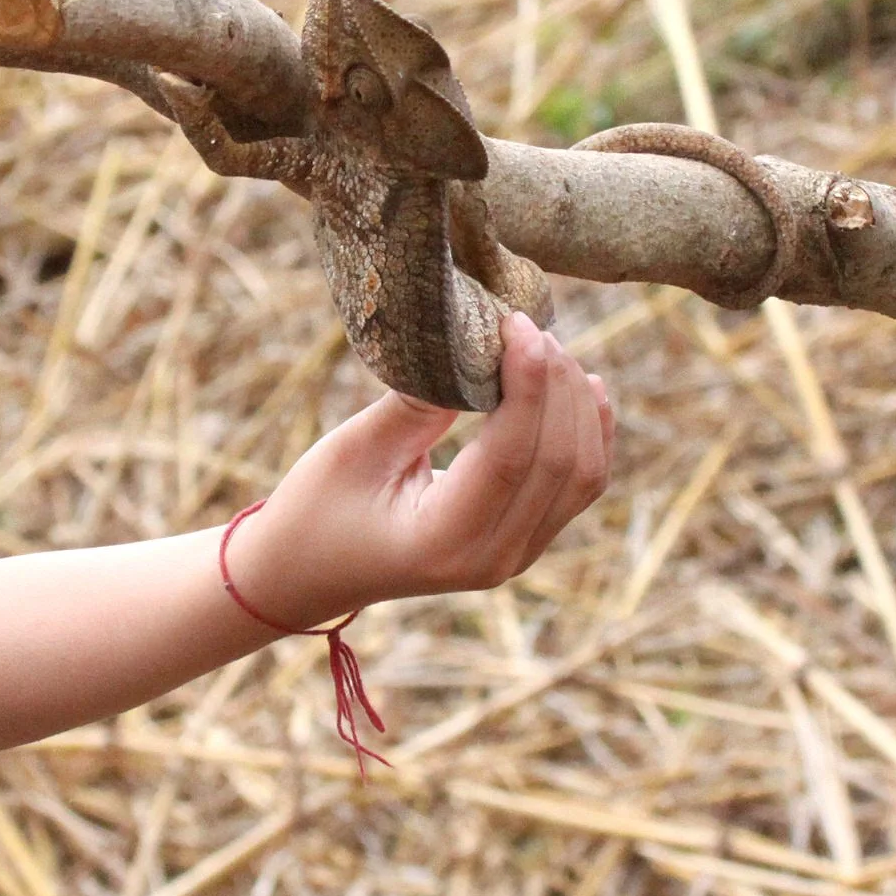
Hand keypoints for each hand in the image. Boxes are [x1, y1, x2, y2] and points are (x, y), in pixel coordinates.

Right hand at [224, 312, 611, 626]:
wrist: (304, 572)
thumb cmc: (314, 508)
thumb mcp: (353, 450)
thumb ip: (417, 405)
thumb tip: (475, 350)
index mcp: (443, 540)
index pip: (511, 456)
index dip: (527, 384)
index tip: (517, 323)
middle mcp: (492, 559)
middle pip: (560, 463)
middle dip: (555, 385)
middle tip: (526, 325)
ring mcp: (514, 556)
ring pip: (582, 475)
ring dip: (576, 405)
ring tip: (548, 346)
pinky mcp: (522, 543)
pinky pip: (577, 487)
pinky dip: (591, 434)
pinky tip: (587, 388)